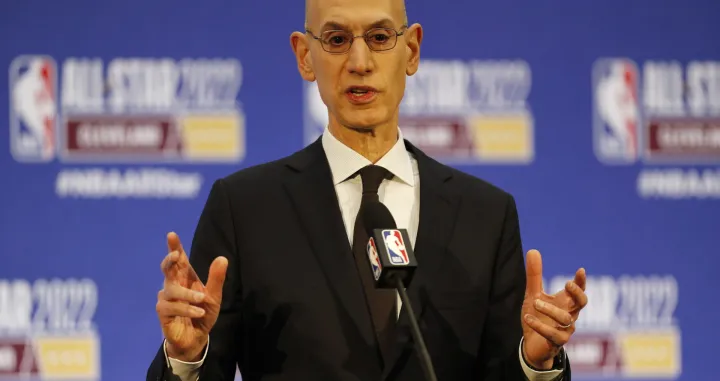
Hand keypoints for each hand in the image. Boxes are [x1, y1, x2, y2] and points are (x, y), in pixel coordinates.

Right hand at [156, 232, 227, 361]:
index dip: (174, 247)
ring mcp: (166, 298)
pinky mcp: (163, 312)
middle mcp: (174, 285)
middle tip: (176, 255)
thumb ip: (216, 278)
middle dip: (170, 260)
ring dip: (188, 295)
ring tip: (202, 300)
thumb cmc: (203, 314)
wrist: (196, 338)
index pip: (179, 260)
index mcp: (186, 278)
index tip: (172, 235)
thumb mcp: (214, 296)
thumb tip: (222, 258)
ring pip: (172, 290)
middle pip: (167, 268)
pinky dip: (186, 308)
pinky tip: (197, 312)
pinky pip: (171, 307)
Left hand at [521, 249, 587, 369]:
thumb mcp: (533, 294)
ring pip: (566, 318)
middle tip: (567, 284)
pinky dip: (540, 325)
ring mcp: (565, 330)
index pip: (578, 290)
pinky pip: (553, 334)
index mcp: (566, 302)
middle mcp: (569, 315)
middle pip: (582, 304)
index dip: (581, 281)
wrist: (532, 345)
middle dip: (578, 294)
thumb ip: (534, 275)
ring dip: (551, 309)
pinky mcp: (556, 342)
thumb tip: (533, 250)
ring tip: (534, 302)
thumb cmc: (538, 317)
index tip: (580, 270)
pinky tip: (528, 317)